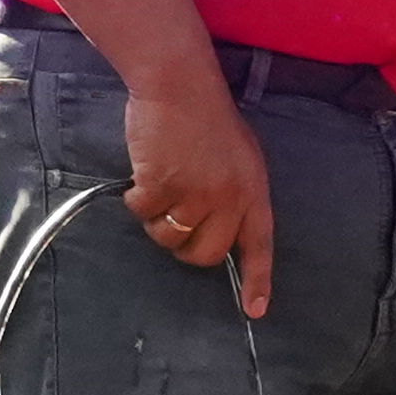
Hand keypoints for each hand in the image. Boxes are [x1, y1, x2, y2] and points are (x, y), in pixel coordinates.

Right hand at [121, 60, 273, 317]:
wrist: (179, 84)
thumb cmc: (207, 115)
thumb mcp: (239, 156)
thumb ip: (234, 192)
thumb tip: (217, 226)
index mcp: (253, 189)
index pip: (259, 243)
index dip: (257, 279)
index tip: (255, 310)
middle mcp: (229, 197)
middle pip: (206, 254)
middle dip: (185, 247)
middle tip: (173, 220)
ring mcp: (197, 193)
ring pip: (169, 237)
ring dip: (157, 219)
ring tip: (160, 183)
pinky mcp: (163, 185)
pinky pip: (142, 213)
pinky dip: (136, 198)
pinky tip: (144, 170)